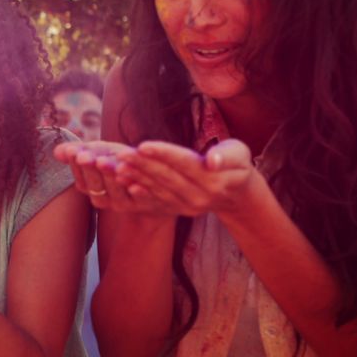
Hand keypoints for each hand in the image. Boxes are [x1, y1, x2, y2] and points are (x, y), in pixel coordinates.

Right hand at [53, 140, 140, 211]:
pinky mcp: (144, 204)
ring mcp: (123, 203)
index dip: (76, 165)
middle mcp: (104, 199)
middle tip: (85, 156)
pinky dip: (138, 193)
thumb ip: (80, 151)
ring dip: (110, 178)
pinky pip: (140, 200)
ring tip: (104, 162)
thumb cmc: (119, 160)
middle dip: (90, 170)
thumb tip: (56, 152)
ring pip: (115, 194)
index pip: (80, 178)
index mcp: (90, 187)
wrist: (150, 175)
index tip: (73, 151)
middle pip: (95, 187)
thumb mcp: (99, 152)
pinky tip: (136, 183)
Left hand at [112, 139, 259, 217]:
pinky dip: (141, 191)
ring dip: (137, 178)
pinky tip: (125, 183)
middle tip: (121, 154)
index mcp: (214, 180)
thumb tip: (212, 161)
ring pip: (159, 189)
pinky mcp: (179, 210)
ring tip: (117, 167)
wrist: (236, 193)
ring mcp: (188, 206)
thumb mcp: (239, 154)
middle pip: (167, 177)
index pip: (184, 164)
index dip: (163, 154)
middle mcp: (199, 196)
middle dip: (142, 165)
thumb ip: (227, 156)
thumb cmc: (236, 164)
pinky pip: (157, 200)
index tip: (142, 145)